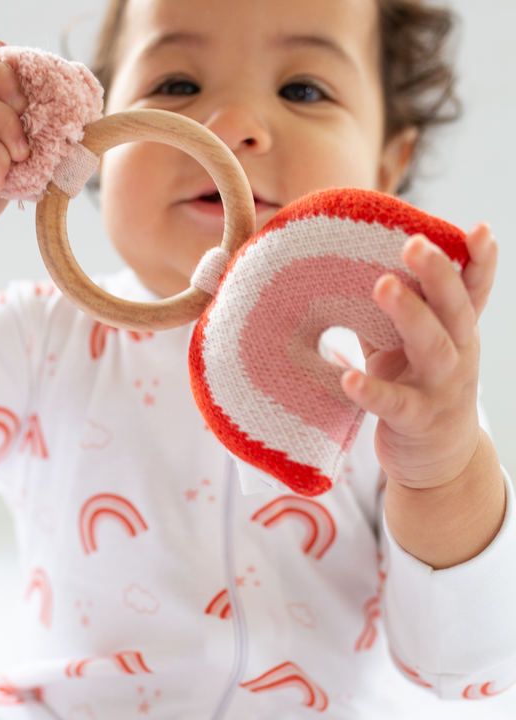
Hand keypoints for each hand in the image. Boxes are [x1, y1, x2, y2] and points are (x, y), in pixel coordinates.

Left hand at [341, 222, 497, 490]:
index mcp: (456, 333)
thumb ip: (391, 315)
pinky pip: (395, 403)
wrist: (438, 461)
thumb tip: (348, 270)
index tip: (479, 229)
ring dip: (410, 315)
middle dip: (438, 274)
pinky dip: (373, 390)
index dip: (480, 261)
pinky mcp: (418, 421)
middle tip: (414, 243)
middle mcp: (458, 356)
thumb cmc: (416, 389)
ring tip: (383, 285)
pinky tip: (349, 377)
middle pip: (454, 310)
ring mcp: (442, 390)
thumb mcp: (409, 348)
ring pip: (433, 348)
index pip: (473, 292)